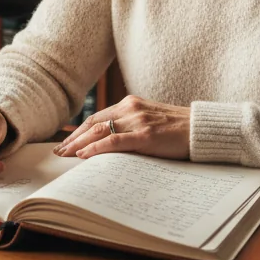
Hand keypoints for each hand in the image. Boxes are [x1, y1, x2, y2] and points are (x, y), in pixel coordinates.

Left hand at [54, 95, 190, 161]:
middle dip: (73, 138)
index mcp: (131, 104)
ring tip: (65, 154)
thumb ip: (131, 126)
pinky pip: (115, 141)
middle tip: (58, 151)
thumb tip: (110, 142)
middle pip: (93, 123)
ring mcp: (138, 121)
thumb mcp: (150, 121)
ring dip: (78, 144)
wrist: (201, 129)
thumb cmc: (178, 129)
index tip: (66, 142)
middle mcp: (131, 108)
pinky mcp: (146, 135)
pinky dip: (96, 148)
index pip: (97, 117)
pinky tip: (84, 155)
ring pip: (99, 131)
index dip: (79, 130)